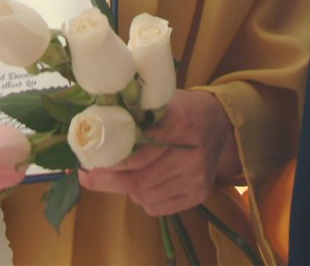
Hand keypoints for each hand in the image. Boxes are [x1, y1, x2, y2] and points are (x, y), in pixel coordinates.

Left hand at [77, 89, 239, 215]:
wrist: (220, 124)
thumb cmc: (184, 109)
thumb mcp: (165, 101)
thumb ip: (139, 112)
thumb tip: (98, 124)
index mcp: (182, 124)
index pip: (142, 152)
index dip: (114, 161)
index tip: (89, 163)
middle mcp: (192, 154)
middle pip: (141, 179)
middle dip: (110, 181)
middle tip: (89, 177)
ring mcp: (197, 177)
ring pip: (147, 196)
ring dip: (127, 189)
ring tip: (119, 176)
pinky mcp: (200, 194)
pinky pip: (159, 207)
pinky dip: (143, 199)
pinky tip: (142, 185)